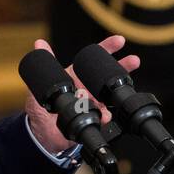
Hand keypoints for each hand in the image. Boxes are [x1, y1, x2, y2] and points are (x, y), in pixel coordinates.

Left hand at [23, 34, 140, 157]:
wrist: (44, 133)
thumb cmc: (42, 107)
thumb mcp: (41, 84)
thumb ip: (45, 64)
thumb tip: (40, 43)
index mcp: (76, 75)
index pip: (93, 58)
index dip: (107, 47)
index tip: (119, 40)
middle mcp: (87, 87)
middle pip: (108, 74)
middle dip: (122, 66)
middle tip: (133, 61)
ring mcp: (92, 103)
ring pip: (109, 96)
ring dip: (115, 95)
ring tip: (118, 93)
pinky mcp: (93, 118)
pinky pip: (102, 116)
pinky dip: (104, 115)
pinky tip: (103, 116)